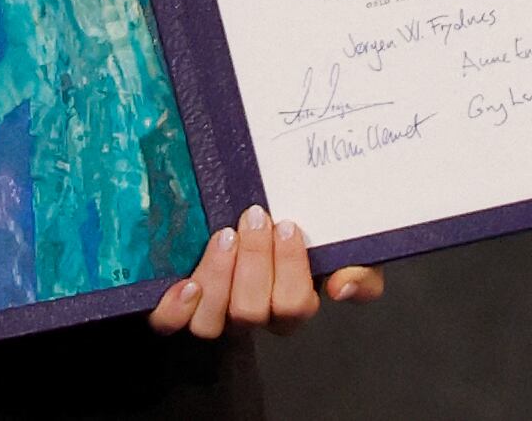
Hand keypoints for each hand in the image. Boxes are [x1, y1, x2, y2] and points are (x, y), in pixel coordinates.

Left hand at [145, 205, 384, 338]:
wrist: (253, 208)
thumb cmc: (299, 224)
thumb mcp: (342, 240)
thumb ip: (361, 267)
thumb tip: (342, 288)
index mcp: (290, 304)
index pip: (293, 307)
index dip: (290, 269)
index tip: (287, 224)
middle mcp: (252, 314)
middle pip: (251, 311)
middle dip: (254, 261)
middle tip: (256, 217)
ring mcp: (214, 312)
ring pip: (211, 322)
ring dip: (218, 277)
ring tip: (225, 236)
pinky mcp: (180, 304)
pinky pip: (170, 323)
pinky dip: (175, 308)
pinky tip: (185, 283)